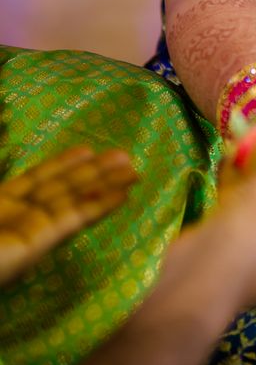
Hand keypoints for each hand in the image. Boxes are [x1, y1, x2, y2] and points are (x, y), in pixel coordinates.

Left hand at [0, 146, 136, 286]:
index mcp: (0, 203)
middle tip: (126, 157)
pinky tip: (121, 194)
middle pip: (62, 187)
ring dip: (104, 184)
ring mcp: (31, 229)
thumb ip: (3, 163)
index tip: (89, 150)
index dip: (63, 164)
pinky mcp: (39, 243)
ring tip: (133, 170)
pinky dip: (99, 204)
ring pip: (74, 199)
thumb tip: (4, 121)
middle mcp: (19, 214)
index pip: (38, 179)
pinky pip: (73, 218)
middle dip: (94, 172)